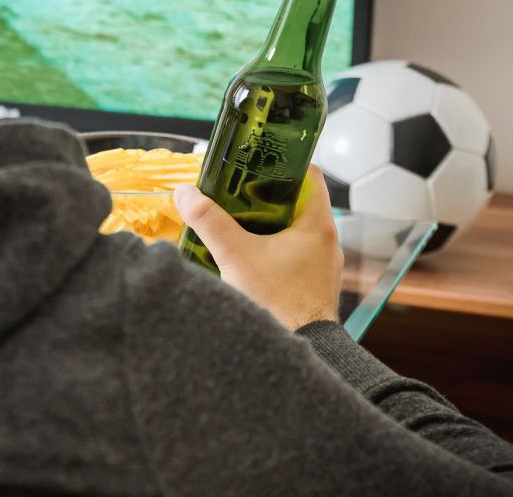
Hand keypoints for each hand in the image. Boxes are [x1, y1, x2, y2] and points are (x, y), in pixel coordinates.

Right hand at [174, 166, 343, 330]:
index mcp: (317, 223)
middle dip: (265, 195)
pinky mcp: (314, 284)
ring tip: (237, 224)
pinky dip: (274, 249)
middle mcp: (326, 240)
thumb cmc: (277, 303)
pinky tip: (249, 258)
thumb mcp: (235, 256)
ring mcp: (323, 264)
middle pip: (298, 201)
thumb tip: (185, 193)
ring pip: (295, 229)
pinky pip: (295, 254)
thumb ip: (209, 221)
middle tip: (235, 193)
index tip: (256, 162)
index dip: (283, 163)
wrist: (301, 350)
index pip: (309, 173)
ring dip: (269, 224)